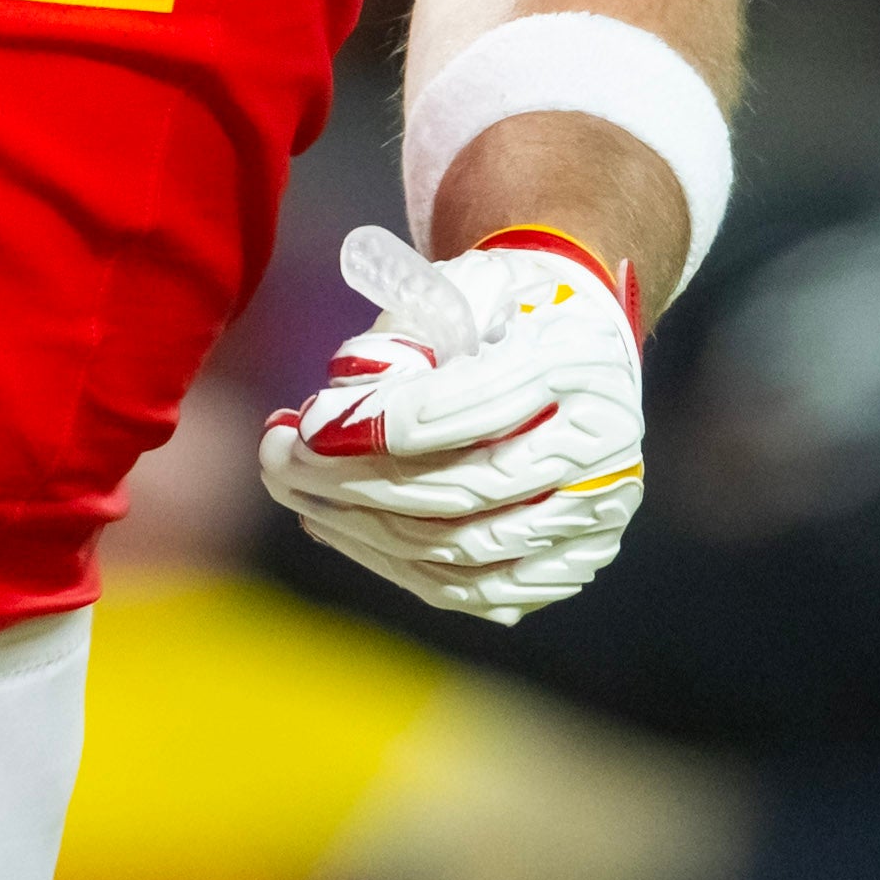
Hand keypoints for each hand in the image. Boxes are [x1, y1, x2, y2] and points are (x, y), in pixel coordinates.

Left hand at [256, 224, 645, 619]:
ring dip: (361, 531)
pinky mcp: (576, 558)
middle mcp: (602, 447)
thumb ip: (398, 337)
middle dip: (351, 482)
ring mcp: (596, 513)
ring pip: (461, 552)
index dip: (372, 426)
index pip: (462, 412)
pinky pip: (477, 591)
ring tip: (295, 492)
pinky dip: (398, 567)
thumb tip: (328, 418)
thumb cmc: (500, 305)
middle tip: (276, 460)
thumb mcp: (452, 288)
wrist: (577, 335)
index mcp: (575, 363)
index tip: (301, 424)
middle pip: (460, 490)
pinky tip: (337, 526)